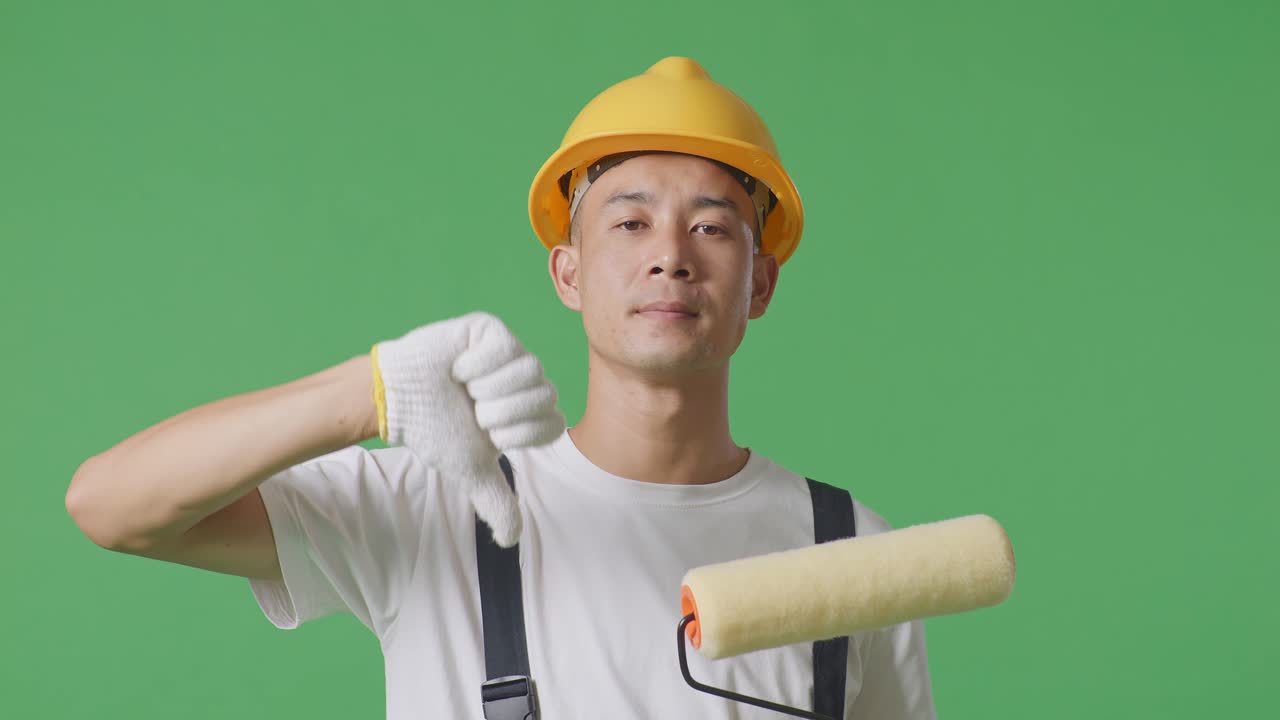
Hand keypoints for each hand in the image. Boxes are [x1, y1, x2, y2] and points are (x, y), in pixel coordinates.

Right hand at [372, 311, 564, 546]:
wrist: (399, 401)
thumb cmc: (435, 430)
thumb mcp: (470, 469)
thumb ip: (495, 501)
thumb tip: (511, 540)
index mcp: (530, 411)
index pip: (554, 423)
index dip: (519, 433)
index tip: (489, 434)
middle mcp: (527, 380)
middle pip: (545, 396)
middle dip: (501, 412)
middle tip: (473, 410)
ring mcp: (511, 353)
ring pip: (529, 370)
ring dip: (487, 388)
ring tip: (465, 388)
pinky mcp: (491, 330)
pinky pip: (505, 348)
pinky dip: (475, 365)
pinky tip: (457, 368)